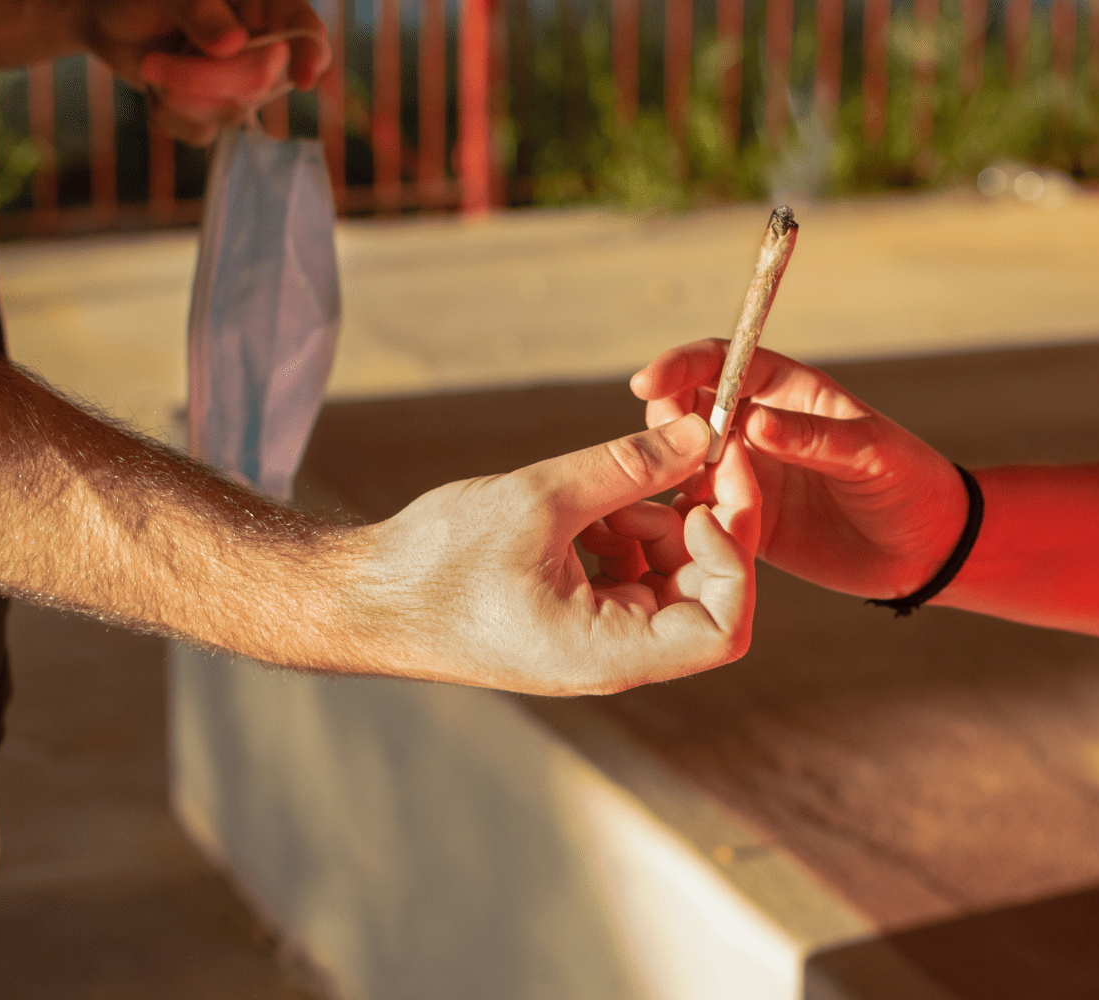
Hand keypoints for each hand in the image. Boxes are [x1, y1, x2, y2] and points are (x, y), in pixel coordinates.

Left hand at [86, 0, 329, 144]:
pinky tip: (153, 91)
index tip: (302, 78)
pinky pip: (205, 132)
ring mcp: (238, 82)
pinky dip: (169, 117)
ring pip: (232, 111)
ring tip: (148, 66)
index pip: (301, 29)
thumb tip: (234, 42)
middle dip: (205, 79)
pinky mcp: (214, 111)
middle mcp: (259, 45)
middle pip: (262, 79)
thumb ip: (199, 9)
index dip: (309, 53)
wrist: (105, 19)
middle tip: (152, 63)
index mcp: (260, 5)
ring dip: (180, 96)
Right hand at [332, 413, 759, 695]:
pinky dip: (622, 533)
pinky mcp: (578, 619)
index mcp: (611, 653)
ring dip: (655, 523)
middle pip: (705, 596)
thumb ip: (629, 466)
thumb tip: (702, 434)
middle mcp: (614, 659)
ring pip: (669, 579)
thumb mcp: (541, 499)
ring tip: (606, 490)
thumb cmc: (437, 563)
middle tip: (686, 457)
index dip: (733, 558)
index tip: (707, 496)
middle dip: (699, 525)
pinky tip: (584, 508)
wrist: (365, 599)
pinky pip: (631, 576)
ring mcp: (598, 641)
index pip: (724, 627)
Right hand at [631, 339, 964, 600]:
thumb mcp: (871, 453)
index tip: (649, 383)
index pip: (725, 364)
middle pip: (691, 409)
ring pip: (688, 463)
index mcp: (789, 393)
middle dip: (667, 421)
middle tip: (659, 446)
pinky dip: (683, 518)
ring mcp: (749, 476)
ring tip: (671, 491)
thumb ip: (813, 438)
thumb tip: (752, 423)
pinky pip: (702, 514)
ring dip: (671, 472)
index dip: (684, 367)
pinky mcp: (745, 521)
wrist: (927, 550)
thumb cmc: (910, 484)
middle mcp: (761, 429)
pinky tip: (677, 531)